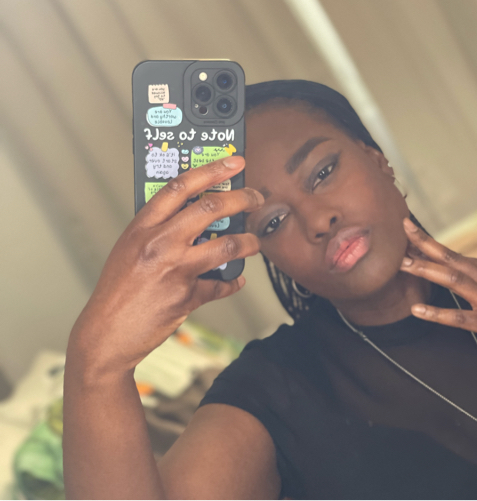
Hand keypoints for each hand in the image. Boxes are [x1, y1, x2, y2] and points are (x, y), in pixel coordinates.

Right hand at [69, 156, 262, 374]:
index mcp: (141, 227)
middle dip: (241, 198)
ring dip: (247, 242)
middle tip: (254, 197)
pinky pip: (219, 285)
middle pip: (209, 209)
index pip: (180, 187)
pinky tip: (235, 280)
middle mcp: (159, 243)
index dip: (211, 170)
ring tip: (254, 241)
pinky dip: (231, 282)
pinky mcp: (186, 296)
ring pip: (225, 246)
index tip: (232, 162)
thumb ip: (157, 230)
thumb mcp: (129, 249)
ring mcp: (174, 270)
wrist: (106, 333)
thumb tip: (193, 218)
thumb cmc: (116, 291)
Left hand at [399, 217, 476, 338]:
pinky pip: (462, 318)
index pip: (452, 254)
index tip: (407, 229)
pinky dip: (438, 314)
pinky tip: (416, 310)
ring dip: (428, 270)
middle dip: (425, 244)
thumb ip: (476, 276)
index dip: (428, 243)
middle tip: (401, 231)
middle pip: (452, 258)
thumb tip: (449, 267)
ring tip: (403, 264)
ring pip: (455, 280)